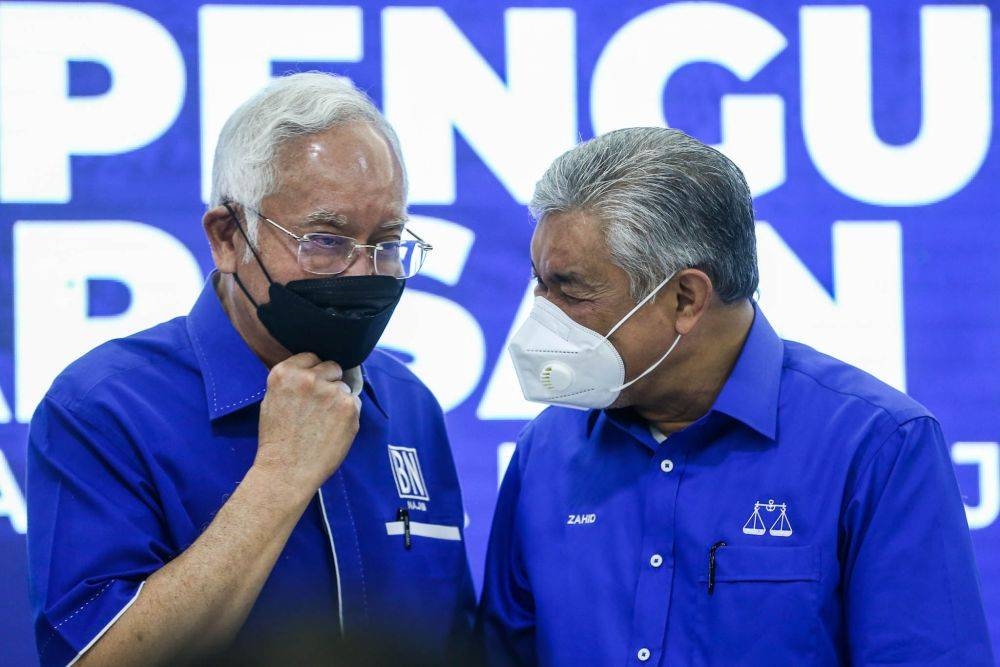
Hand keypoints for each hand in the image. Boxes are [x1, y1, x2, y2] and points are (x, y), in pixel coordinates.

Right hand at [254, 353, 360, 495]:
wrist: (287, 471)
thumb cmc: (277, 441)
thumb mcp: (271, 401)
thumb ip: (291, 381)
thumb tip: (311, 369)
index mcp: (285, 373)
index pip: (311, 357)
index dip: (313, 371)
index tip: (312, 386)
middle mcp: (309, 378)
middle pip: (332, 367)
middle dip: (329, 381)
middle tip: (320, 406)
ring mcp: (331, 391)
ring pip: (344, 387)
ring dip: (339, 400)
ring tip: (324, 423)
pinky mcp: (349, 407)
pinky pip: (355, 403)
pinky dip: (348, 415)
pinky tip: (333, 430)